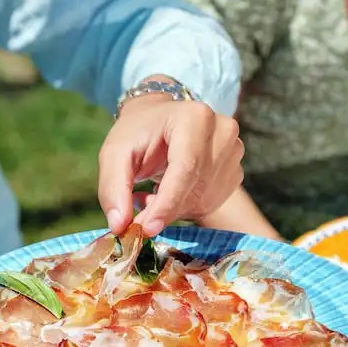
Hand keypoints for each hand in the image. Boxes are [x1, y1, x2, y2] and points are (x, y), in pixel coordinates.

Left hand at [98, 83, 243, 236]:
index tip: (146, 228)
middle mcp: (222, 131)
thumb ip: (112, 189)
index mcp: (194, 117)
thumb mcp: (114, 155)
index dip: (166, 204)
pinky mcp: (235, 171)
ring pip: (204, 201)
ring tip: (155, 190)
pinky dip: (187, 207)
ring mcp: (233, 151)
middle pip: (196, 189)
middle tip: (140, 211)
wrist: (159, 119)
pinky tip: (172, 191)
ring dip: (175, 209)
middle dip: (166, 210)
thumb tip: (119, 226)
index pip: (186, 169)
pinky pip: (211, 204)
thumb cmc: (136, 133)